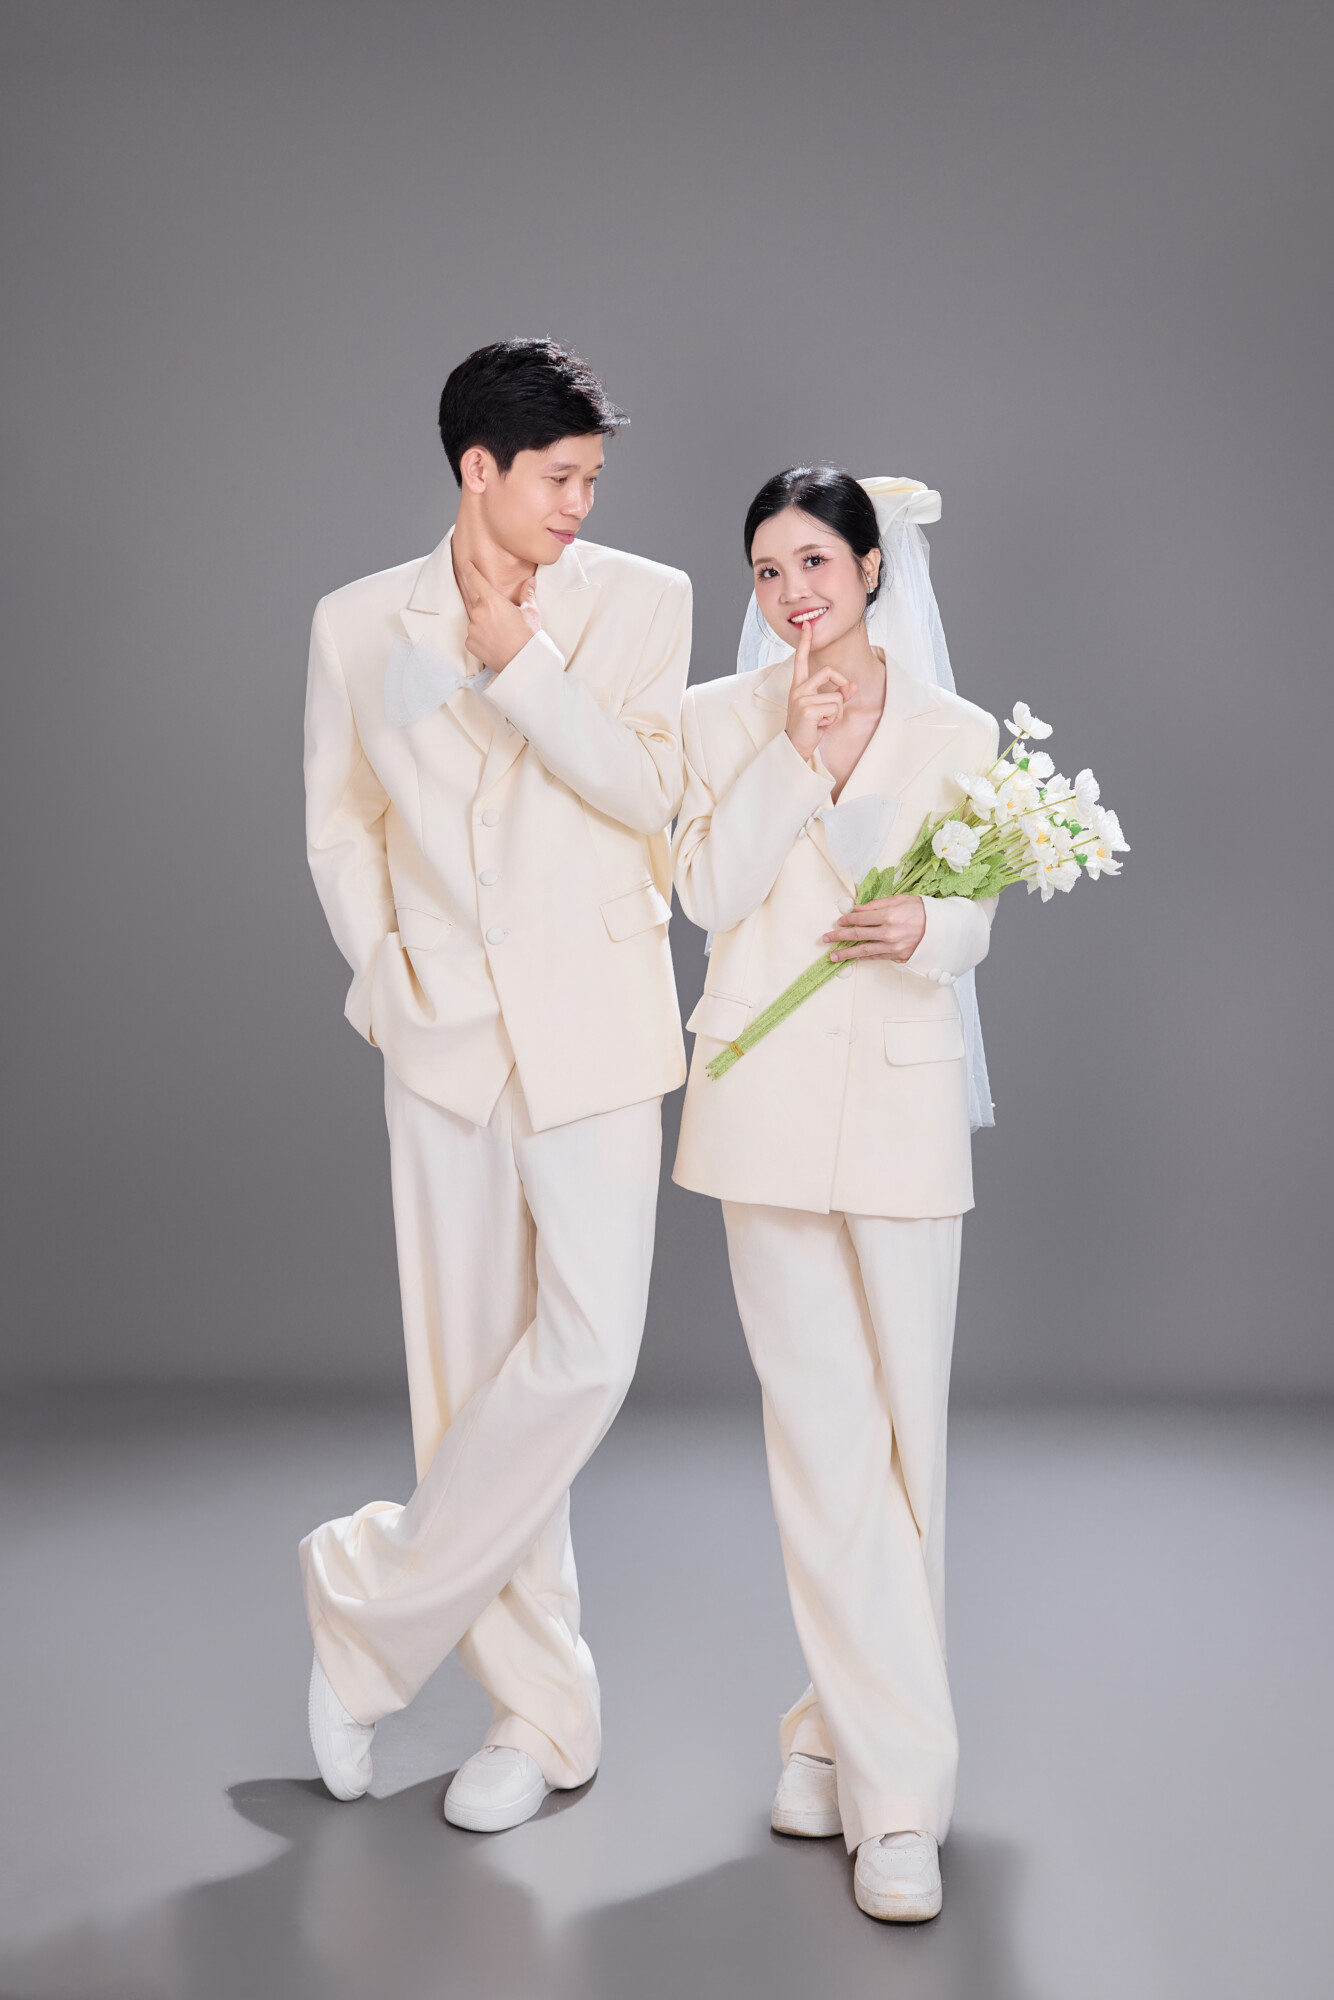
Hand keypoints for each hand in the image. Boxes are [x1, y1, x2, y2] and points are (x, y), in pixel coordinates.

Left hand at [458, 559, 541, 672]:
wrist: (523, 663)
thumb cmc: (529, 636)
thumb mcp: (530, 612)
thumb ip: (527, 594)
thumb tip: (530, 581)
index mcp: (492, 600)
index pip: (476, 580)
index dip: (470, 570)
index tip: (465, 564)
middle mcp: (478, 612)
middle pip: (479, 603)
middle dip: (489, 608)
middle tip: (504, 621)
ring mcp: (472, 628)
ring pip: (476, 621)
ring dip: (484, 623)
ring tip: (501, 634)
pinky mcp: (469, 643)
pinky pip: (473, 636)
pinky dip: (481, 638)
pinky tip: (494, 643)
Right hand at [784, 618, 854, 759]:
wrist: (795, 748)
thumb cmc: (809, 729)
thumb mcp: (825, 709)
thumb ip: (838, 695)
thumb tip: (853, 685)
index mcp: (799, 686)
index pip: (801, 659)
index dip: (805, 642)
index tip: (807, 625)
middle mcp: (798, 688)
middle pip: (829, 671)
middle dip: (841, 685)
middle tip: (839, 702)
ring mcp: (802, 697)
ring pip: (836, 696)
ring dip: (836, 713)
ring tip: (824, 722)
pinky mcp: (808, 708)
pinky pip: (834, 707)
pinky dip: (833, 719)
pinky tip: (821, 726)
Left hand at [823, 895, 926, 962]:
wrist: (943, 930)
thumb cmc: (923, 911)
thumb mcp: (901, 900)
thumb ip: (878, 904)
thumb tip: (858, 908)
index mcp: (889, 915)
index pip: (861, 918)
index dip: (847, 920)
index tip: (839, 921)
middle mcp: (888, 932)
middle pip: (858, 935)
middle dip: (839, 936)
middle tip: (826, 938)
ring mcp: (892, 947)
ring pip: (863, 950)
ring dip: (845, 953)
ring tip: (832, 956)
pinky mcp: (897, 956)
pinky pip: (875, 957)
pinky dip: (863, 957)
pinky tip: (853, 958)